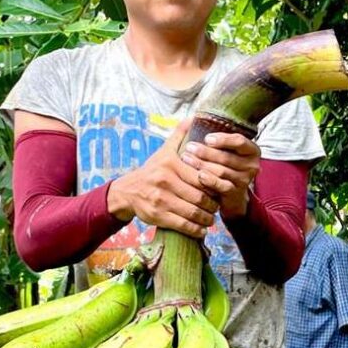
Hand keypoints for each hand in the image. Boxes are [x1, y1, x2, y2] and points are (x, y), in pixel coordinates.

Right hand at [107, 121, 219, 239]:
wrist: (128, 191)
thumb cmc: (152, 170)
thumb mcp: (164, 151)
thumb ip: (180, 136)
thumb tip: (194, 118)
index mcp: (170, 164)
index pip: (201, 176)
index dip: (214, 185)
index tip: (219, 190)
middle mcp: (165, 181)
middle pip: (199, 196)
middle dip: (212, 205)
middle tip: (217, 207)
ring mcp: (161, 199)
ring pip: (192, 212)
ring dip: (206, 218)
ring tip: (211, 218)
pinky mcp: (158, 215)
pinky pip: (183, 225)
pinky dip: (196, 230)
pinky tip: (202, 229)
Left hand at [180, 131, 260, 219]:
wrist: (230, 194)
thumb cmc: (224, 165)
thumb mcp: (224, 149)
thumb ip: (215, 137)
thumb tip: (190, 120)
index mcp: (251, 150)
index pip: (239, 141)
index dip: (222, 139)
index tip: (206, 138)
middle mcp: (251, 165)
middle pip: (227, 157)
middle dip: (206, 152)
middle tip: (189, 147)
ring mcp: (244, 180)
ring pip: (222, 171)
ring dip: (202, 164)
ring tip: (187, 159)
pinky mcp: (236, 193)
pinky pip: (222, 186)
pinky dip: (209, 180)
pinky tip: (199, 175)